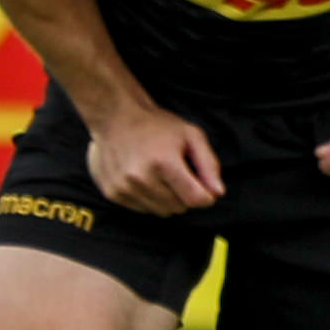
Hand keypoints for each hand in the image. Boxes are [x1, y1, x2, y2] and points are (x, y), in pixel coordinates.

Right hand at [85, 97, 226, 214]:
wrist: (116, 117)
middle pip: (179, 207)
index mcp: (163, 163)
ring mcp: (123, 186)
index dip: (206, 196)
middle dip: (185, 194)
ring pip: (161, 211)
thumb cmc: (158, 126)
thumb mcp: (192, 136)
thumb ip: (209, 165)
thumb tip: (218, 193)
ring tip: (160, 174)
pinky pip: (143, 209)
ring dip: (167, 198)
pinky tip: (145, 178)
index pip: (195, 199)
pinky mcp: (112, 192)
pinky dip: (149, 199)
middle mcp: (140, 178)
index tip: (205, 187)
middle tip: (177, 173)